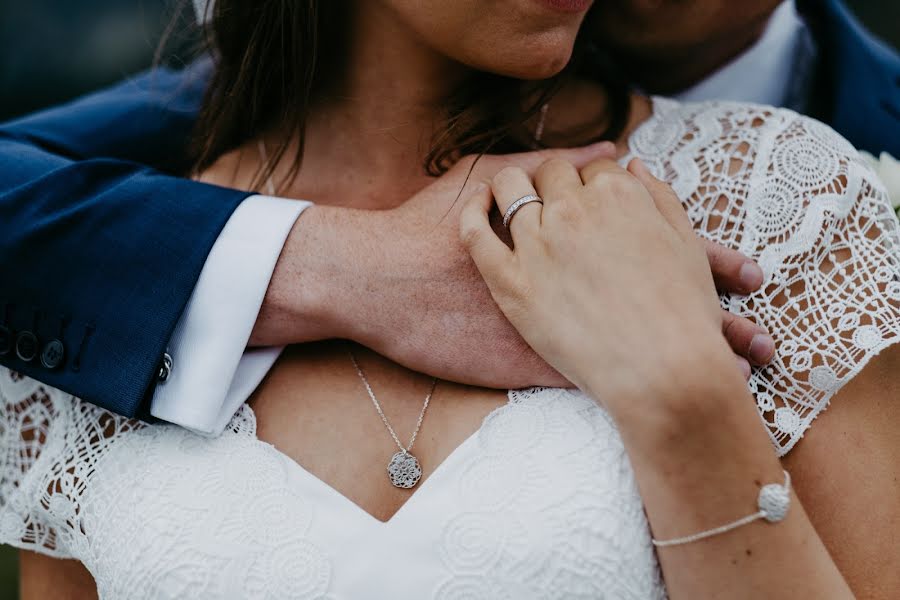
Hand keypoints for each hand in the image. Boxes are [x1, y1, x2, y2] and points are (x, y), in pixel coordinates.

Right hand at [254, 146, 771, 387]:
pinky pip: (592, 378)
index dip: (709, 259)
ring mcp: (554, 322)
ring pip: (636, 343)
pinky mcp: (528, 362)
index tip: (747, 275)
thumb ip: (550, 166)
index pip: (656, 241)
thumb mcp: (485, 178)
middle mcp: (571, 274)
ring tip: (740, 378)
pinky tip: (668, 408)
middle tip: (761, 338)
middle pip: (658, 295)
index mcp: (568, 228)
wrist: (379, 280)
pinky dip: (635, 393)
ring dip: (690, 360)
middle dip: (715, 317)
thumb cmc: (426, 226)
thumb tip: (609, 153)